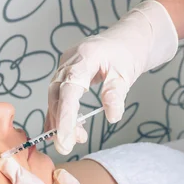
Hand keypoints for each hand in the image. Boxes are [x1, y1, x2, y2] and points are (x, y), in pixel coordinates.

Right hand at [47, 0, 178, 154]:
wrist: (127, 38)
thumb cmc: (128, 52)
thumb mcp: (127, 73)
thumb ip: (116, 94)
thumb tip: (111, 116)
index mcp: (85, 57)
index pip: (69, 91)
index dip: (65, 117)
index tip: (65, 140)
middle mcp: (69, 61)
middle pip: (57, 96)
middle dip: (62, 123)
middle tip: (70, 145)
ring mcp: (65, 67)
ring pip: (55, 98)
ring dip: (62, 121)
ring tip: (78, 137)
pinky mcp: (65, 74)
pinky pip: (58, 97)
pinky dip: (60, 114)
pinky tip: (65, 130)